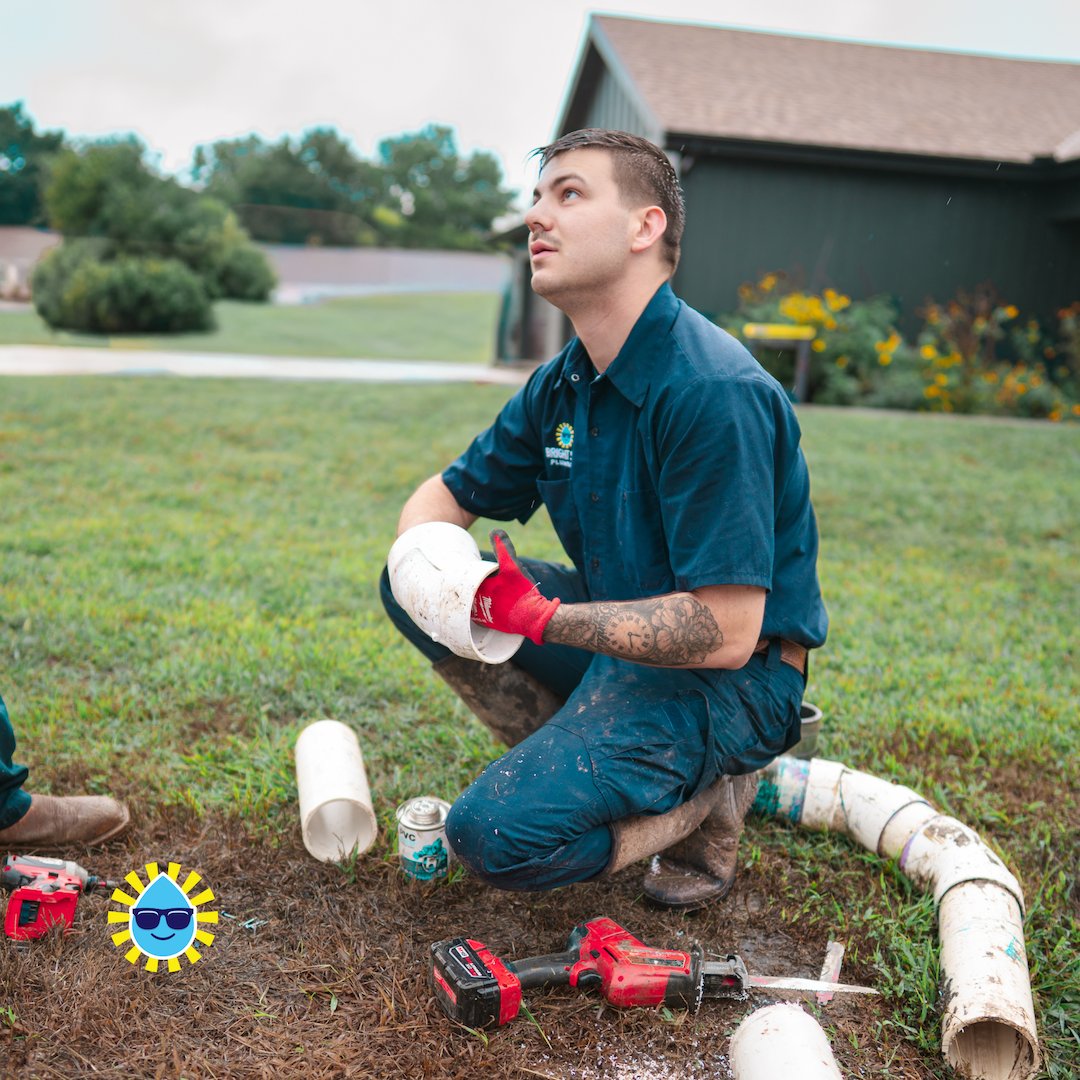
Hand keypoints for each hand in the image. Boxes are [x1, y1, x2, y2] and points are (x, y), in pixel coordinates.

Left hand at [471, 530, 559, 645]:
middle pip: (473, 589)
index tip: (483, 571)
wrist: (533, 617)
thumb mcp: (513, 566)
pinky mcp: (489, 623)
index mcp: (482, 586)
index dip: (479, 573)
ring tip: (487, 594)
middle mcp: (479, 600)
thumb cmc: (522, 591)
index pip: (474, 575)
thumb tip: (494, 531)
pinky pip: (479, 615)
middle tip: (486, 582)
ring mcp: (483, 614)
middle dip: (477, 584)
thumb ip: (504, 547)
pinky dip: (481, 609)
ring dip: (478, 597)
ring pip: (475, 602)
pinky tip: (487, 606)